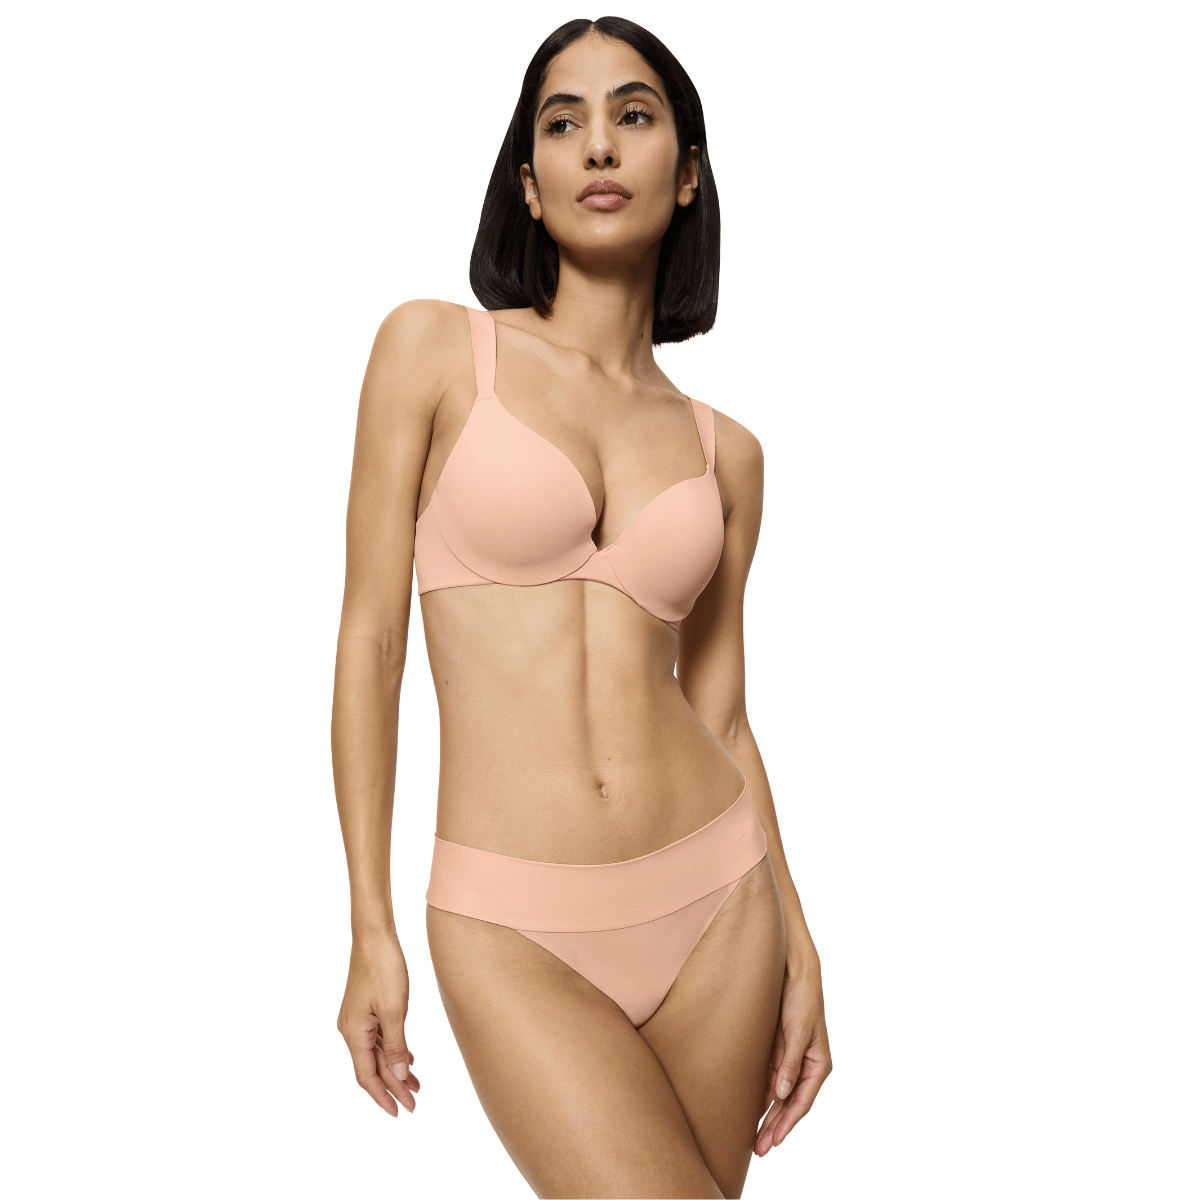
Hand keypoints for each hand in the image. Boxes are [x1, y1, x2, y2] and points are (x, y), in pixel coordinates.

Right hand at [336, 930, 420, 1115]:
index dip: (383, 1096)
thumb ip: (395, 1045)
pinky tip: (408, 1059)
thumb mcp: (394, 1010)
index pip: (366, 1076)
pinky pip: (378, 1038)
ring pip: (377, 1053)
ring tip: (416, 1085)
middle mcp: (351, 1029)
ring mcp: (357, 1019)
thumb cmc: (383, 968)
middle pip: (372, 1067)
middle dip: (393, 1086)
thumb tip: (397, 1075)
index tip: (398, 1113)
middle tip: (414, 1103)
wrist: (374, 936)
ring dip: (395, 1069)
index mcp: (354, 1033)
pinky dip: (393, 1051)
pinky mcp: (365, 1009)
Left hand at [755, 959, 831, 1155]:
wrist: (793, 971)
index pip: (801, 1102)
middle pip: (790, 1104)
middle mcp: (806, 1066)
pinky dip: (763, 1097)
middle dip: (776, 1128)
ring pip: (779, 1096)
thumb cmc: (801, 999)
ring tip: (754, 1139)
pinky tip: (752, 1110)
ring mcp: (792, 1060)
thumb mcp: (796, 1031)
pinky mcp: (779, 1051)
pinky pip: (771, 1080)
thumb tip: (781, 1094)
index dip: (787, 1123)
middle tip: (759, 1149)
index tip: (773, 1141)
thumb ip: (789, 1063)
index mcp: (818, 1064)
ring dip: (769, 1117)